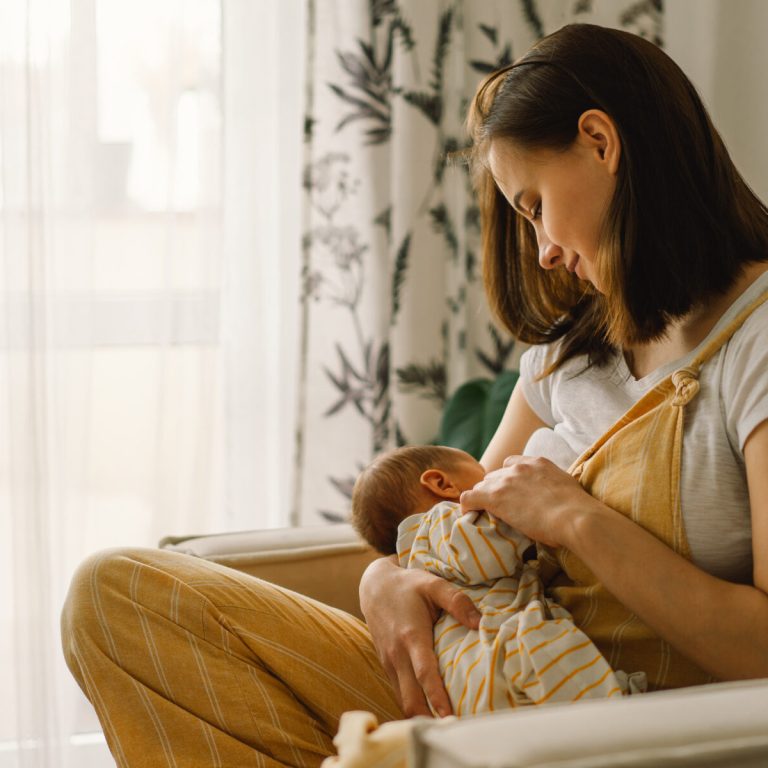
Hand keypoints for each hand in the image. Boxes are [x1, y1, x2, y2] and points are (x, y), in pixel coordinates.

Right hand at [359, 556, 480, 717]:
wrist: (374, 586)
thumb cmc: (408, 585)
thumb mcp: (433, 584)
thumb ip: (457, 601)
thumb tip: (480, 622)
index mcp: (411, 636)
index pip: (424, 673)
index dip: (437, 697)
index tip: (450, 716)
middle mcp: (397, 653)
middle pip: (410, 697)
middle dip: (428, 718)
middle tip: (452, 731)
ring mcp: (389, 661)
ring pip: (402, 699)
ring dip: (420, 715)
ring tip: (443, 728)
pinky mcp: (387, 664)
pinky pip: (399, 691)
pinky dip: (412, 704)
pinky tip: (429, 712)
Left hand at [460, 455, 596, 546]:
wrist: (575, 517)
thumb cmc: (579, 511)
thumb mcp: (566, 488)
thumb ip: (553, 487)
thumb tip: (554, 500)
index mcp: (537, 462)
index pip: (511, 464)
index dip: (507, 479)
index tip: (510, 493)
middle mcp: (519, 467)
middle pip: (494, 476)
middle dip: (495, 489)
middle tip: (499, 508)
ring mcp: (505, 481)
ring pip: (482, 486)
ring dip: (483, 498)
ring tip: (485, 514)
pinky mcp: (495, 497)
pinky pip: (470, 497)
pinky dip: (467, 505)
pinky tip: (468, 514)